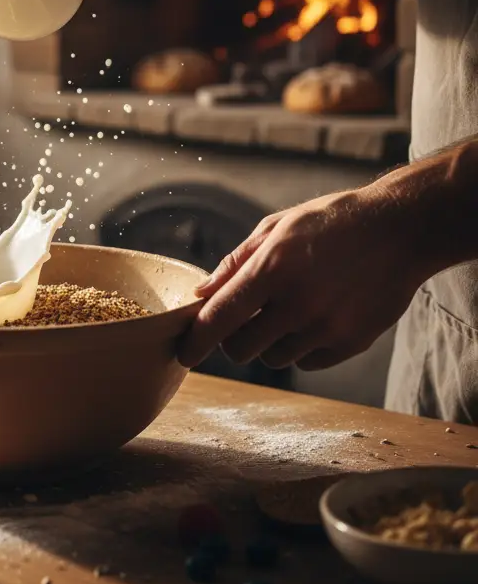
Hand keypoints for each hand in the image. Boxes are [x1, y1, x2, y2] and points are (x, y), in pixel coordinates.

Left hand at [177, 187, 422, 371]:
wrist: (399, 230)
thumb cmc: (330, 222)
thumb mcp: (275, 227)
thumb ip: (235, 263)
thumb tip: (202, 294)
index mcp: (272, 269)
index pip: (220, 318)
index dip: (196, 341)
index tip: (184, 353)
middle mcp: (297, 303)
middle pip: (241, 348)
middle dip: (231, 339)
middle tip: (241, 319)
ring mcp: (326, 327)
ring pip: (273, 358)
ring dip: (266, 342)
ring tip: (284, 310)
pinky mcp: (350, 342)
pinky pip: (306, 361)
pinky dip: (299, 348)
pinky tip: (311, 318)